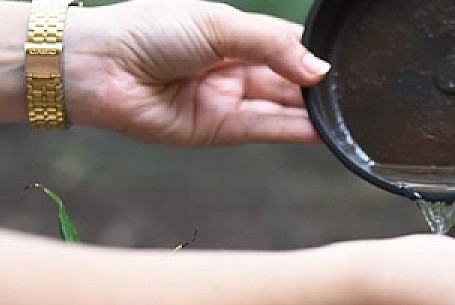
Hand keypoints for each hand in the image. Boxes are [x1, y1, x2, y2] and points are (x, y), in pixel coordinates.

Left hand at [63, 0, 328, 145]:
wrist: (100, 67)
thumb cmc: (148, 30)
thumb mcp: (218, 23)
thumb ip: (272, 44)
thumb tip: (319, 69)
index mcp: (231, 32)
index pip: (286, 42)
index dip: (314, 52)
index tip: (347, 61)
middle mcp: (232, 67)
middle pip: (288, 78)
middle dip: (318, 85)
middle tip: (355, 92)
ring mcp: (227, 99)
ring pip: (282, 107)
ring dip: (313, 112)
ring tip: (349, 115)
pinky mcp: (219, 130)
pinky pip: (266, 130)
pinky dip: (295, 131)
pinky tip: (323, 130)